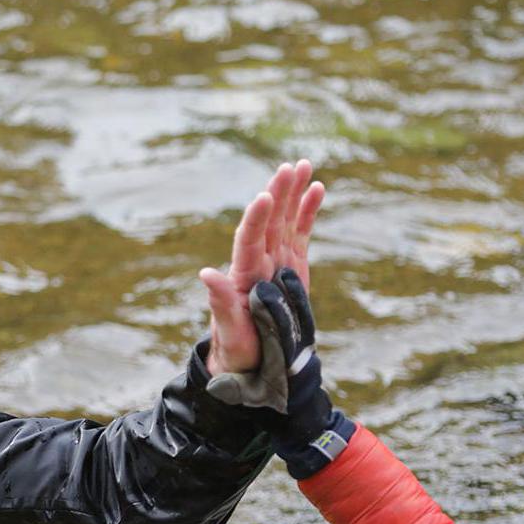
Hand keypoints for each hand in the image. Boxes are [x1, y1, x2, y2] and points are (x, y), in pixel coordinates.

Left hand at [202, 160, 324, 376]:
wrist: (251, 358)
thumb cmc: (237, 347)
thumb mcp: (229, 329)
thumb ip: (221, 302)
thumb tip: (205, 273)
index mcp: (242, 274)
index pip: (249, 240)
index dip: (256, 219)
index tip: (265, 197)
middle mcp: (258, 260)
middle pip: (269, 221)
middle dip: (279, 193)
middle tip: (289, 168)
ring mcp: (276, 260)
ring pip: (285, 219)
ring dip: (294, 193)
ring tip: (304, 165)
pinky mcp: (292, 264)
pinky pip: (300, 232)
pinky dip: (308, 211)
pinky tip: (317, 187)